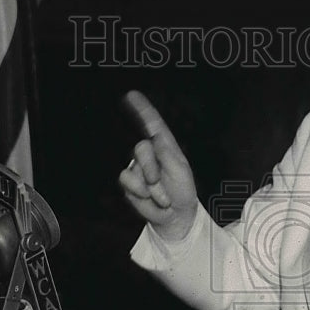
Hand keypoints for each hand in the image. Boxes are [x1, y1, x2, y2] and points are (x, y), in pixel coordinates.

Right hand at [118, 90, 198, 241]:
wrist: (175, 214)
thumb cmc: (182, 191)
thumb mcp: (181, 171)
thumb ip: (168, 154)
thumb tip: (155, 138)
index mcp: (165, 146)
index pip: (153, 124)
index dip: (142, 109)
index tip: (132, 95)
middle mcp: (150, 153)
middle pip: (141, 147)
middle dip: (151, 168)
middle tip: (160, 182)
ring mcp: (138, 167)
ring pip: (135, 167)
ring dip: (150, 186)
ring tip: (161, 195)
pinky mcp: (129, 182)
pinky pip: (127, 180)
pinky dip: (140, 191)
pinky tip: (149, 197)